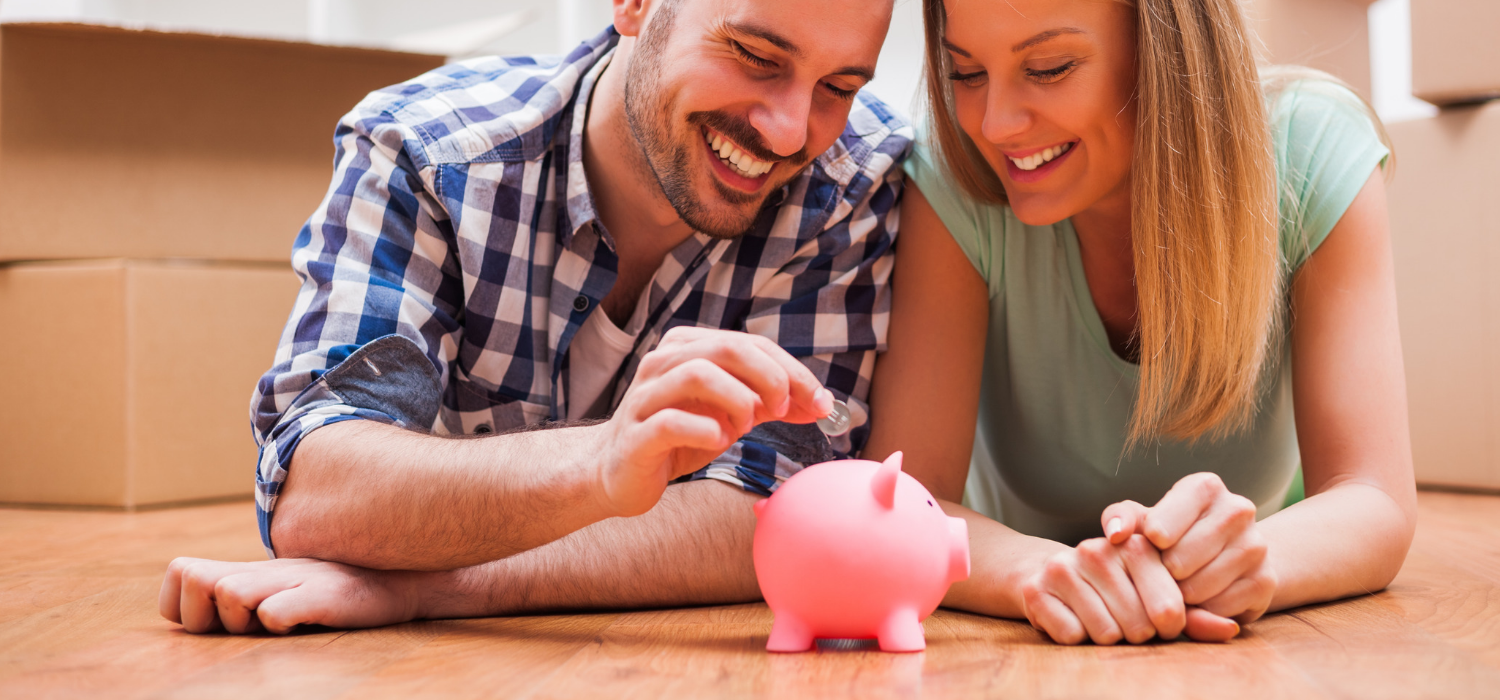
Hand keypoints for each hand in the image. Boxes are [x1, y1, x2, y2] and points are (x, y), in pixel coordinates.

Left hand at [160, 557, 420, 633]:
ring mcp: (292, 579)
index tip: (215, 621)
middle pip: (195, 582)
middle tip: (246, 624)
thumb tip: (202, 612)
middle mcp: (264, 570)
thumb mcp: (282, 589)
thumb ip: (243, 594)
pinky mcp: (322, 595)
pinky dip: (281, 622)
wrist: (399, 581)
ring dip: (243, 620)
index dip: (184, 603)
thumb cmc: (334, 594)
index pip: (180, 573)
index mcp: (249, 571)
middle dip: (208, 616)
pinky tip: (304, 622)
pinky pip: (276, 612)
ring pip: (229, 595)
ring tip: (276, 622)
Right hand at [596, 327, 833, 516]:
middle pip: (727, 349)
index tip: (821, 402)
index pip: (750, 343)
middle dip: (770, 378)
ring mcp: (645, 396)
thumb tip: (821, 404)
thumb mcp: (731, 415)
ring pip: (698, 374)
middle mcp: (663, 362)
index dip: (792, 370)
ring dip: (737, 400)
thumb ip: (770, 403)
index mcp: (688, 348)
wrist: (619, 474)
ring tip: (745, 426)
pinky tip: (718, 441)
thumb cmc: (679, 437)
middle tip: (785, 409)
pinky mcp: (636, 433)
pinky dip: (706, 430)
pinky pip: (672, 421)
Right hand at [1020, 534, 1190, 644]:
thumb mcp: (1158, 594)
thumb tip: (1230, 629)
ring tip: (1101, 618)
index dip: (1170, 625)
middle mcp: (1097, 551)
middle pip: (1138, 625)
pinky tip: (1074, 619)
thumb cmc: (1118, 588)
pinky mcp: (1037, 590)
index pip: (1170, 606)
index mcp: (1135, 545)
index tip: (1161, 620)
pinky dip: (1077, 638)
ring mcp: (1064, 568)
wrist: (1050, 574)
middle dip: (1137, 633)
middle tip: (1126, 620)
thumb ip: (1196, 614)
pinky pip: (1073, 636)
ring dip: (1107, 637)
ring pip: (1105, 633)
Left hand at [1103, 472, 1277, 625]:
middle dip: (1163, 575)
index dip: (1149, 547)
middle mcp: (1237, 509)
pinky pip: (1218, 609)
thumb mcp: (1142, 520)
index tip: (1153, 546)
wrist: (1225, 556)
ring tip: (1181, 585)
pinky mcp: (1266, 580)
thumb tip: (1116, 534)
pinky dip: (1203, 612)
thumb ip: (1120, 518)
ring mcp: (1257, 545)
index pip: (1159, 528)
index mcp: (1204, 487)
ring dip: (1181, 596)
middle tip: (1165, 573)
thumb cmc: (1172, 534)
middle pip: (1178, 562)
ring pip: (1198, 588)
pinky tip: (1202, 599)